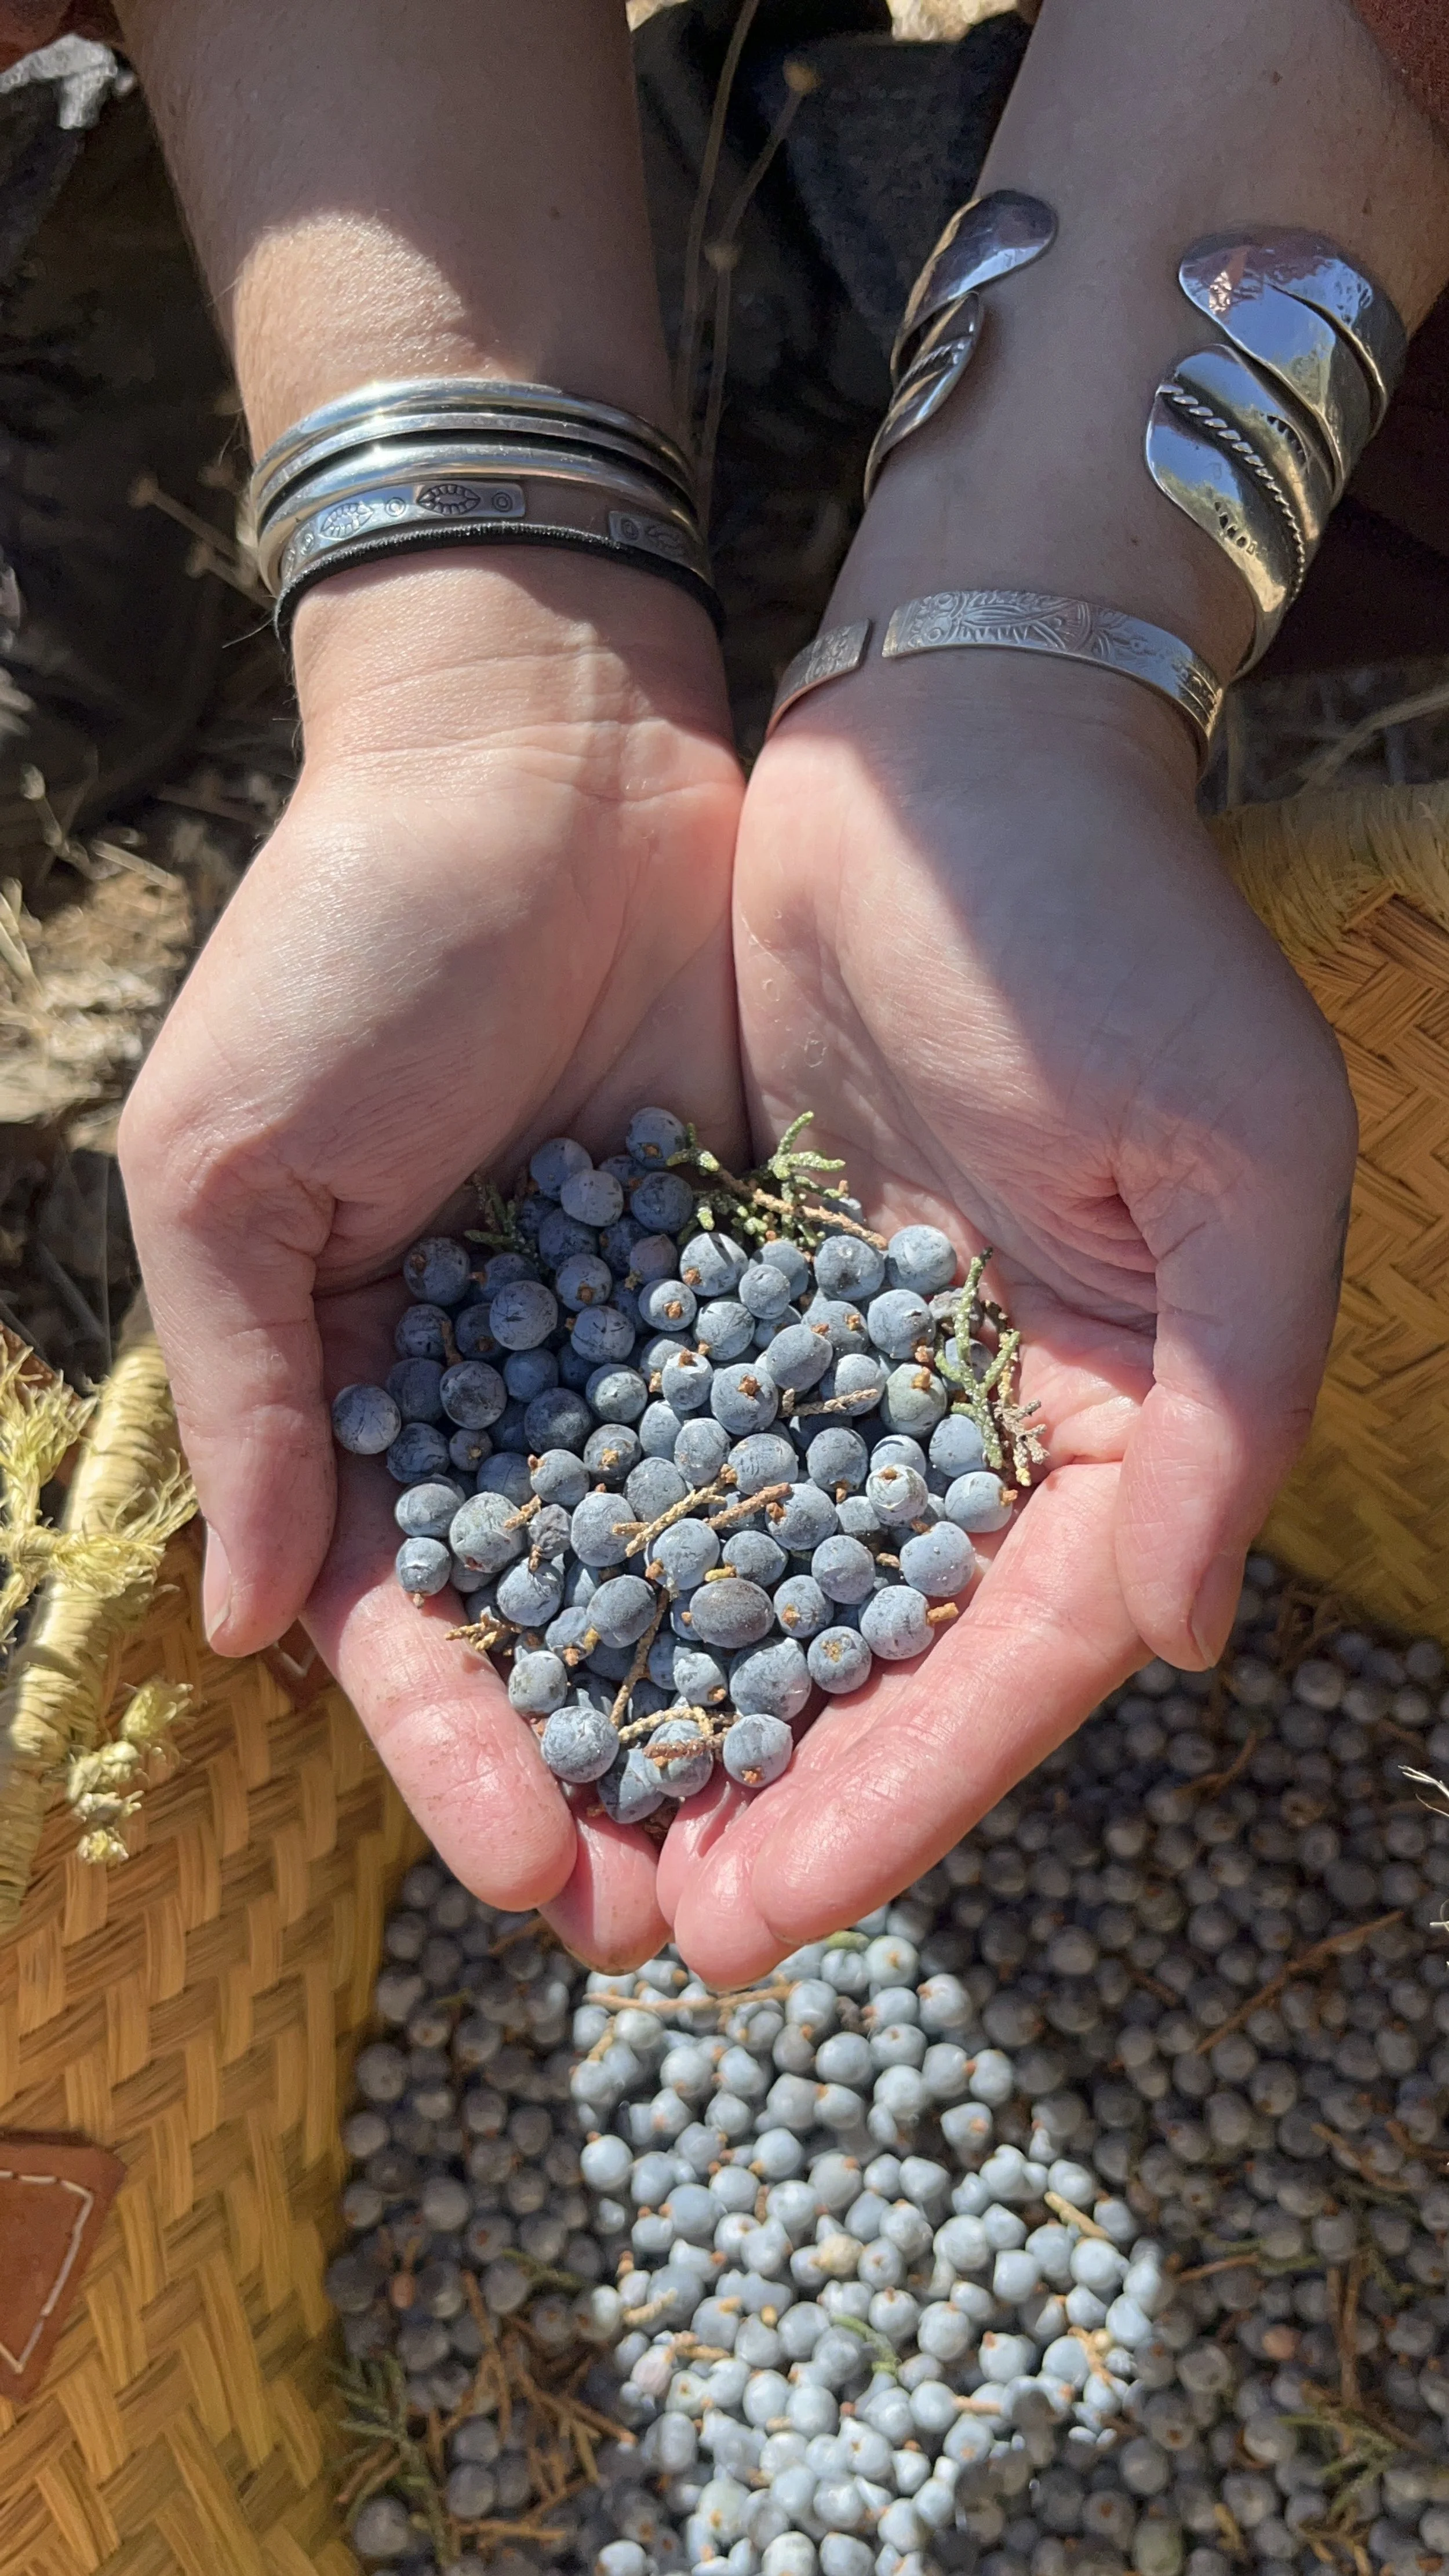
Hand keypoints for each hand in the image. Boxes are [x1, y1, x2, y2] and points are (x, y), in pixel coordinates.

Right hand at [119, 553, 743, 1963]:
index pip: (421, 1621)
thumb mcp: (231, 1168)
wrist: (530, 758)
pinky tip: (895, 1658)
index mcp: (374, 1389)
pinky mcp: (770, 1268)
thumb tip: (250, 1633)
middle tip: (690, 1927)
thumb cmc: (340, 950)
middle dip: (624, 1778)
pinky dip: (843, 1546)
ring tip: (804, 1847)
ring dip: (746, 1708)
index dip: (467, 1756)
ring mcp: (653, 1339)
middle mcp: (521, 1392)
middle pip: (576, 1629)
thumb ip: (255, 1394)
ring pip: (705, 1562)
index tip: (537, 1876)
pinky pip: (809, 1432)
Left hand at [654, 646, 1353, 1984]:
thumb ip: (1222, 1411)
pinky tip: (528, 1651)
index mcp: (1129, 1411)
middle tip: (645, 1933)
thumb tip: (1180, 1641)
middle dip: (775, 1797)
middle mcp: (991, 1414)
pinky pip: (678, 1450)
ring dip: (680, 1713)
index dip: (901, 1795)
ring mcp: (855, 1358)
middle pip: (879, 1654)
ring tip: (571, 1843)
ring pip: (767, 1581)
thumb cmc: (1127, 938)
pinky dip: (616, 1555)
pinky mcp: (743, 1286)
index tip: (768, 1911)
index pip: (1014, 1655)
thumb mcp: (1238, 1165)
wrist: (958, 757)